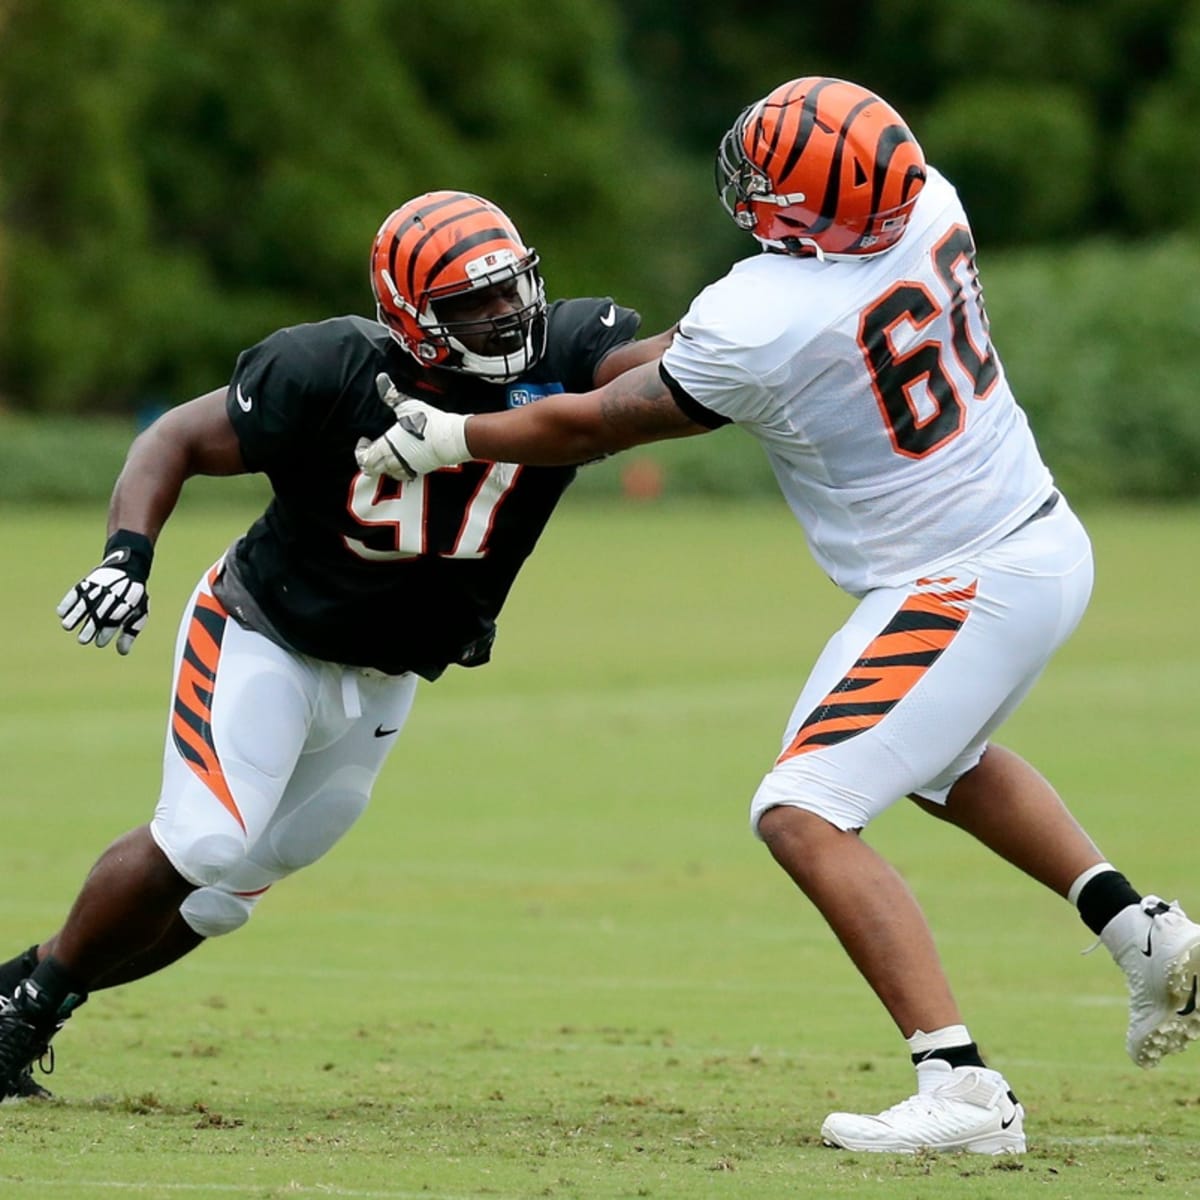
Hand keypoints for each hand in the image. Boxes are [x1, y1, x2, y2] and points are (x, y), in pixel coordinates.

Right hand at [56, 533, 152, 654]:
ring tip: (67, 627)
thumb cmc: (132, 598)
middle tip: (82, 640)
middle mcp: (112, 594)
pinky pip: (76, 591)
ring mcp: (99, 586)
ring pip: (85, 602)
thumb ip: (130, 633)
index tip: (99, 643)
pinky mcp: (88, 581)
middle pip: (99, 612)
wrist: (127, 568)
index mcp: (127, 603)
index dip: (107, 632)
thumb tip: (122, 652)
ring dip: (75, 615)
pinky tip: (61, 613)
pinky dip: (67, 601)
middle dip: (90, 627)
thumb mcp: (138, 613)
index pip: (115, 619)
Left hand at [354, 373, 470, 480]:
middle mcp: (394, 461)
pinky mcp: (419, 470)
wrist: (450, 438)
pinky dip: (398, 469)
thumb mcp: (405, 405)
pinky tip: (403, 458)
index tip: (364, 441)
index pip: (364, 458)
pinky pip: (403, 474)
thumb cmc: (428, 423)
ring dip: (383, 464)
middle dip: (369, 459)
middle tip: (371, 448)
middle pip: (372, 469)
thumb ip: (390, 394)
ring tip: (387, 452)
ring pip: (387, 473)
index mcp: (386, 447)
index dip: (360, 451)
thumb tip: (381, 379)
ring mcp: (407, 467)